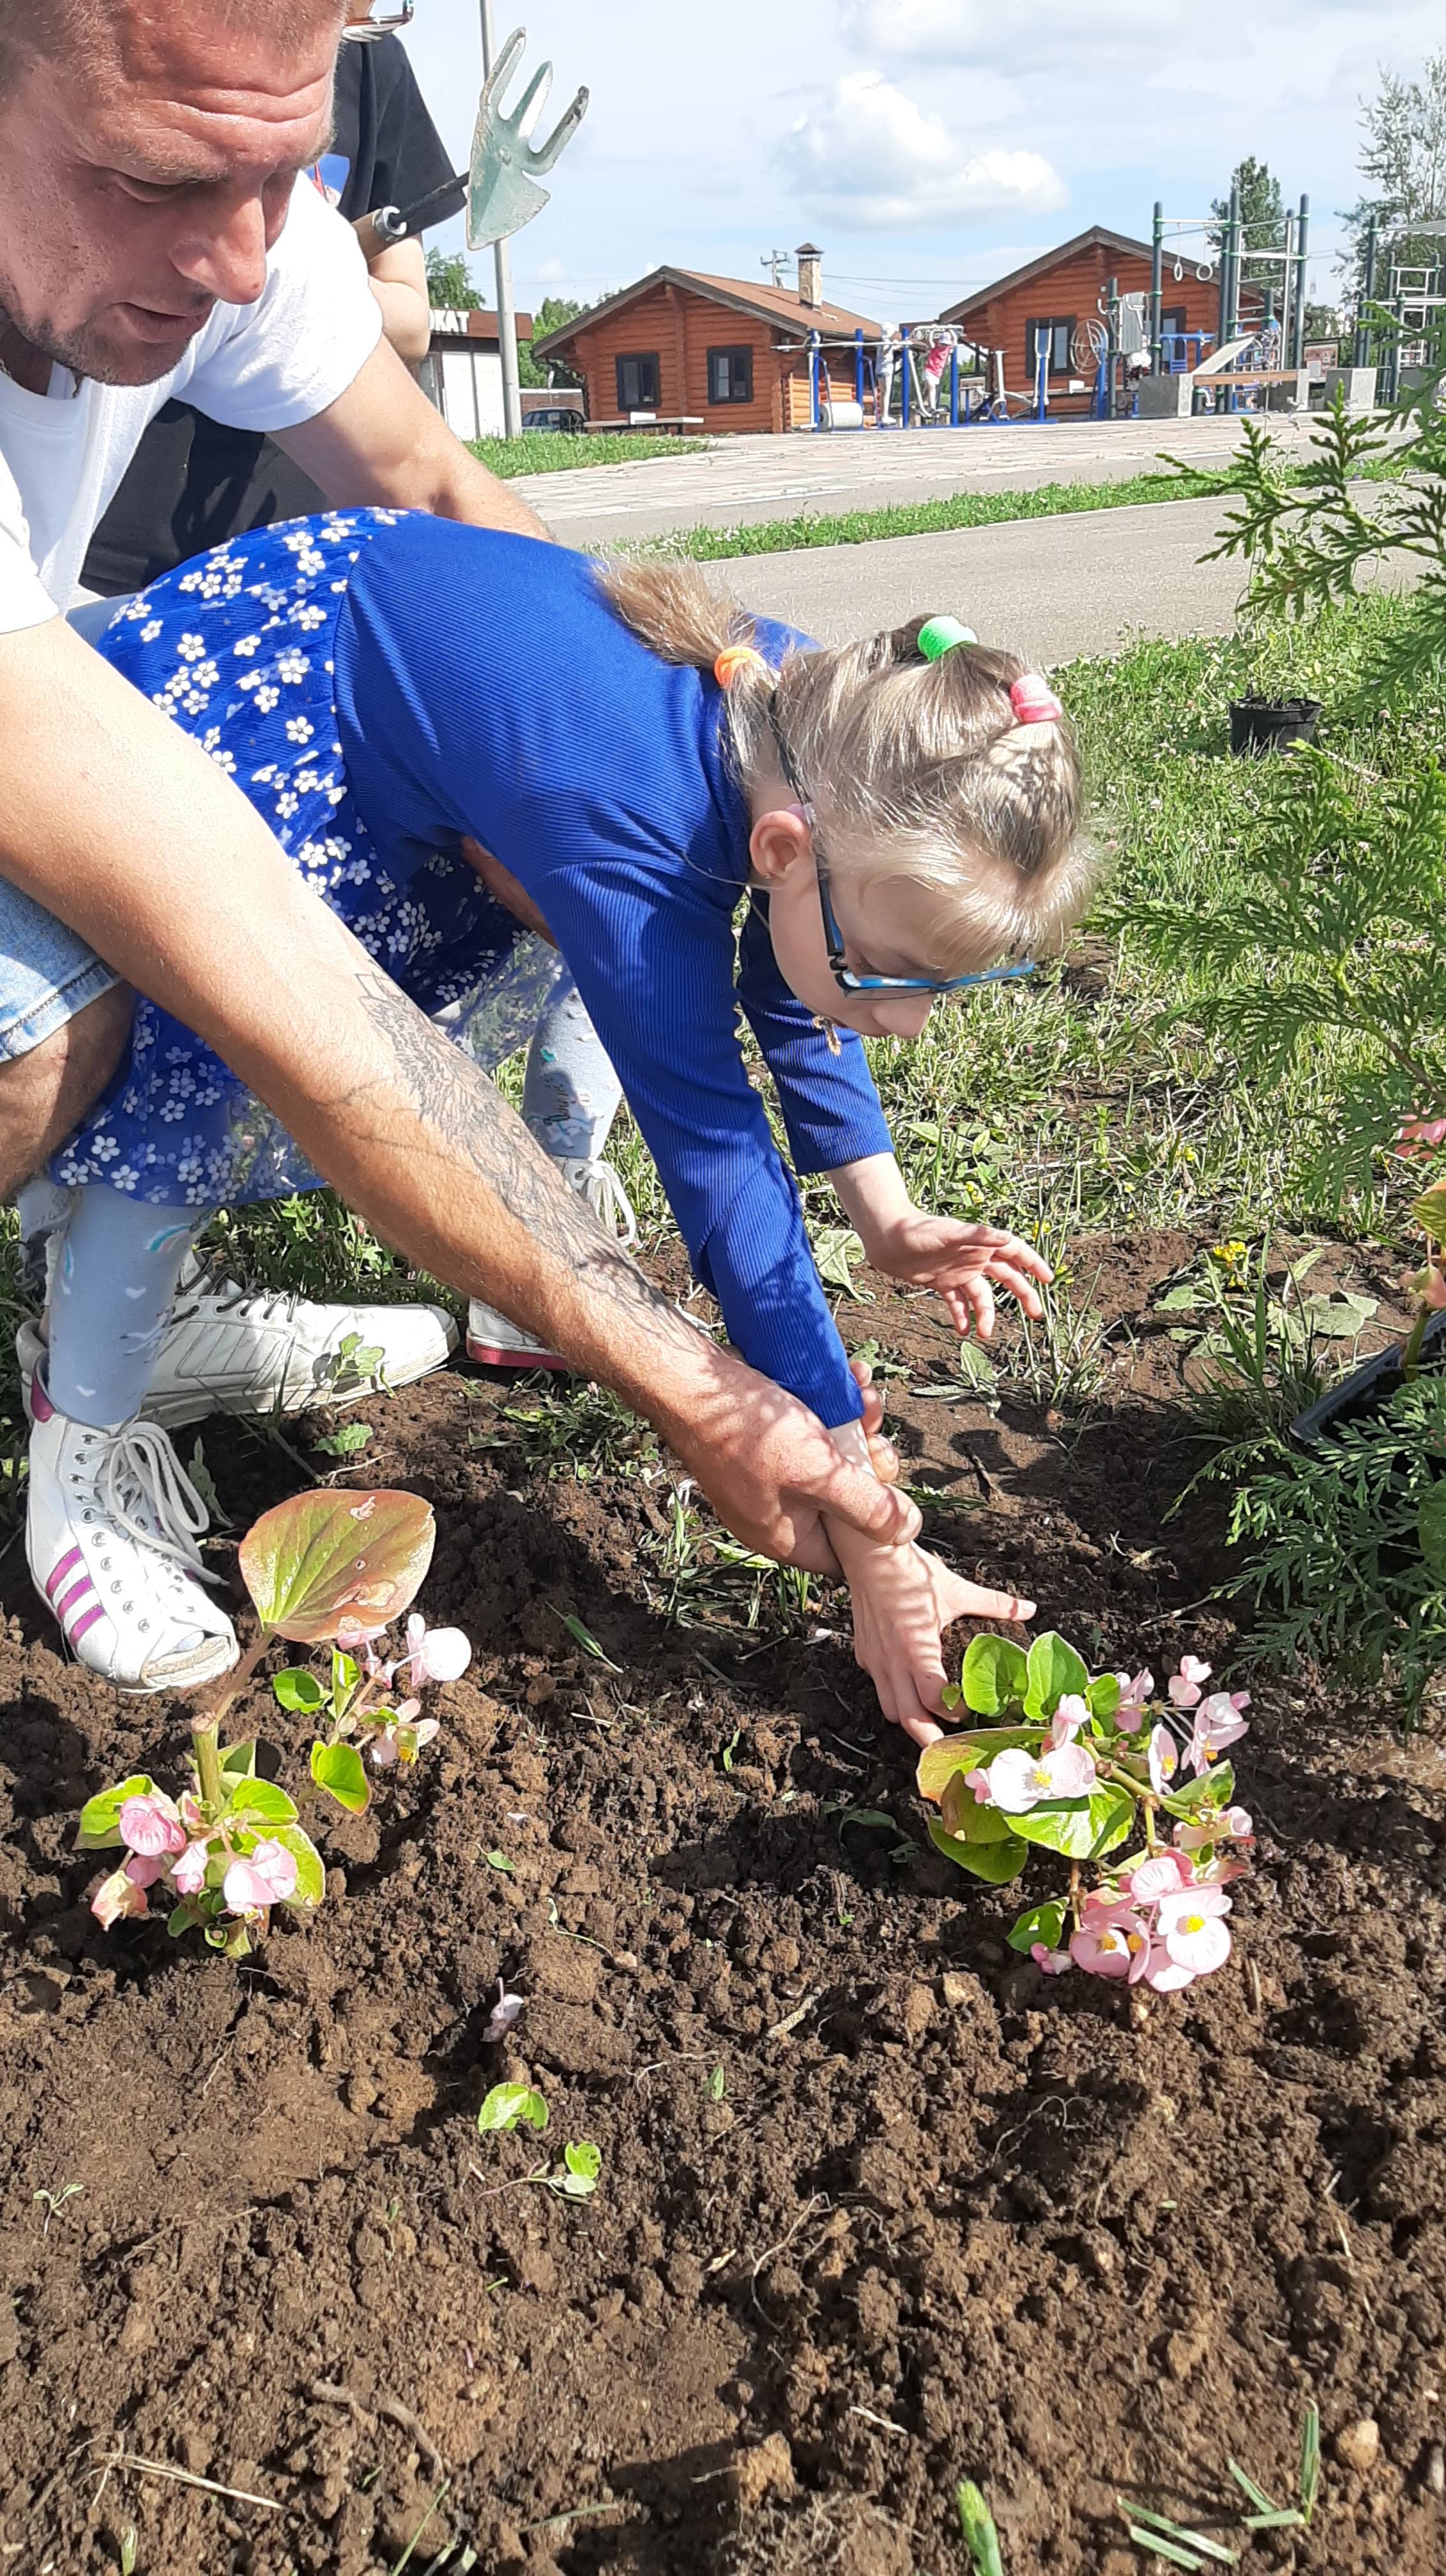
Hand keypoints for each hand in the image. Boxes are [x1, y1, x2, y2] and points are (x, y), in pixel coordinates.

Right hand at [659, 1353, 920, 1576]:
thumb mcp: (820, 1473)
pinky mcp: (762, 1448)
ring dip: (854, 1428)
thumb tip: (908, 1531)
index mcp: (785, 1538)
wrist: (688, 1382)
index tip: (892, 1490)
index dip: (876, 1527)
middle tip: (876, 1432)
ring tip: (864, 1393)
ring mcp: (767, 1480)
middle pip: (843, 1503)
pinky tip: (847, 1380)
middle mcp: (775, 1515)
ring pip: (829, 1464)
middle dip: (868, 1463)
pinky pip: (808, 1439)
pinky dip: (830, 1413)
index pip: (845, 1555)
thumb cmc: (748, 1435)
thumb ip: (869, 1507)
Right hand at [827, 1523, 1033, 1745]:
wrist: (869, 1552)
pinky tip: (909, 1689)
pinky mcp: (865, 1654)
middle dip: (928, 1738)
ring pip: (889, 1708)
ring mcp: (875, 1660)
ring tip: (930, 1722)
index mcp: (916, 1649)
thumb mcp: (957, 1589)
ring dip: (910, 1719)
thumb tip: (1028, 1608)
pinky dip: (894, 1696)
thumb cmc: (911, 1572)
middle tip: (948, 1749)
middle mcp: (892, 1661)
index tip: (970, 1711)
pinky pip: (879, 1686)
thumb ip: (995, 1604)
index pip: (933, 1699)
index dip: (953, 1712)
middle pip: (907, 1719)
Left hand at [859, 1208, 1050, 1341]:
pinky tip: (963, 1332)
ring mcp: (959, 1272)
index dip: (1033, 1264)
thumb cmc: (917, 1229)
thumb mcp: (949, 1233)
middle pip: (1007, 1277)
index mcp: (981, 1243)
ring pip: (982, 1296)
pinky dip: (962, 1317)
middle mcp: (974, 1257)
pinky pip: (958, 1303)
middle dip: (1023, 1295)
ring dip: (986, 1314)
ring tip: (985, 1333)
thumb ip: (978, 1235)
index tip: (1048, 1279)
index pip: (1015, 1252)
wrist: (886, 1238)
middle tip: (1036, 1315)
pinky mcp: (942, 1283)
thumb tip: (1007, 1239)